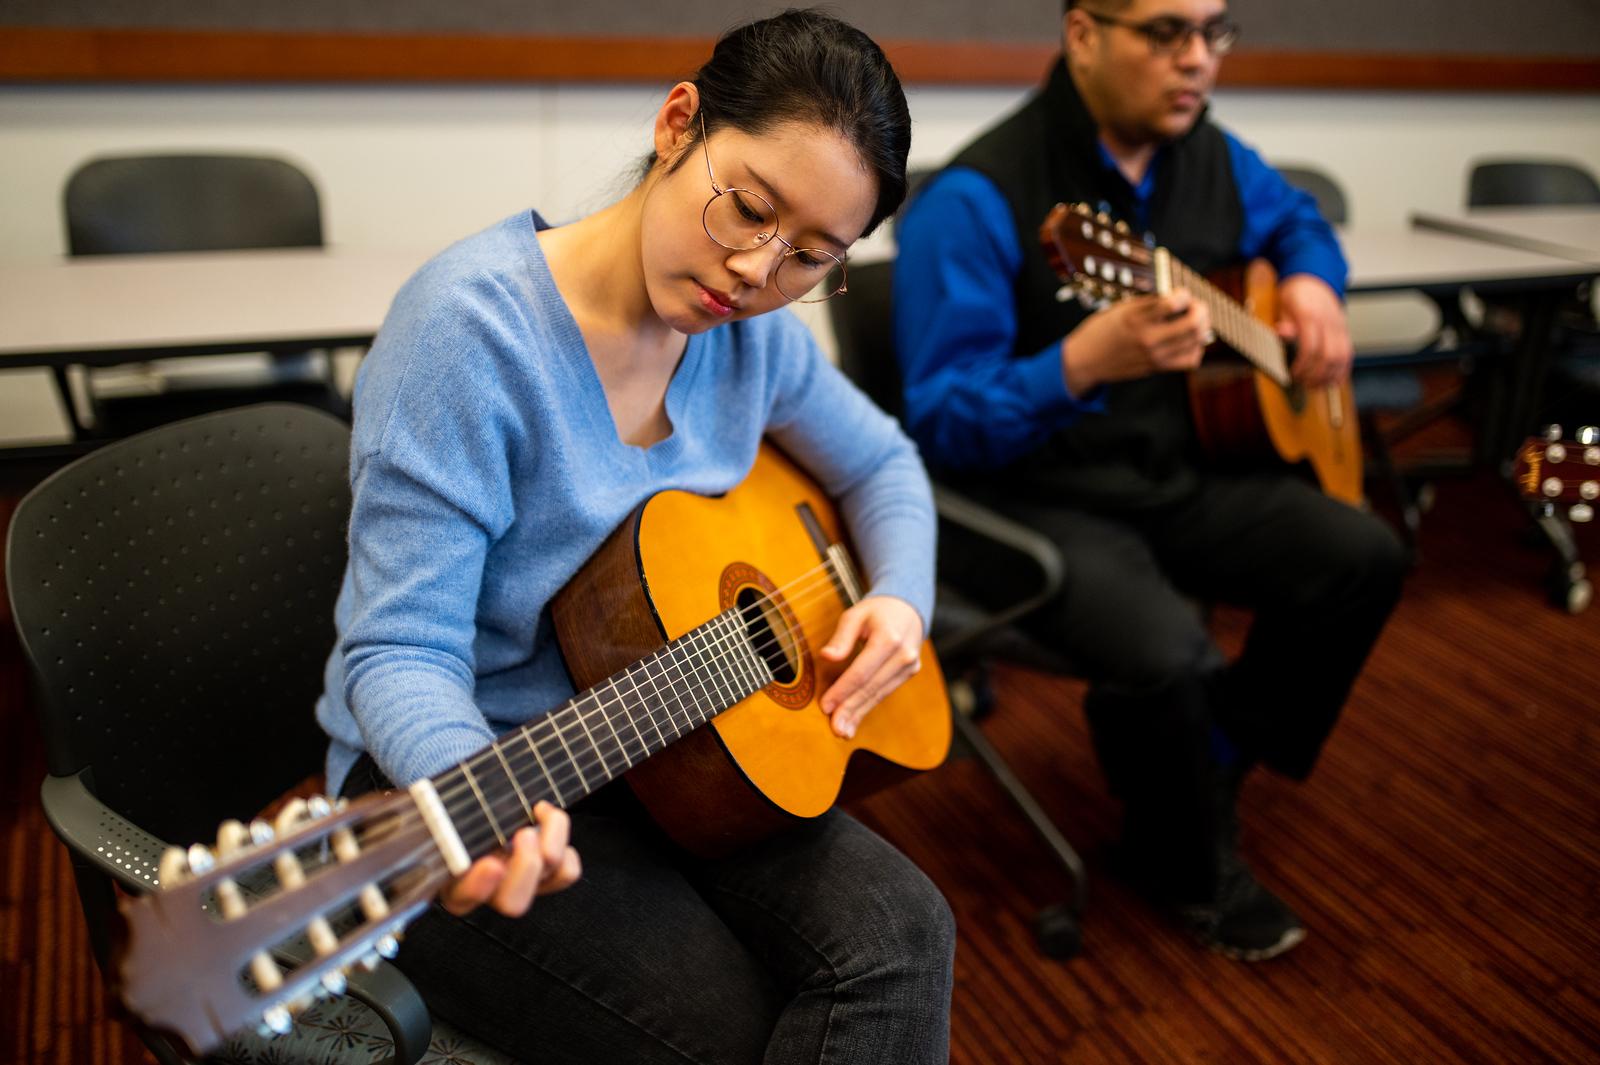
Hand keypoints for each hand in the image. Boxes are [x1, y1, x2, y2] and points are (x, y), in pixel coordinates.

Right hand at [439, 800, 581, 916]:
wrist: (479, 801)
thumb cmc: (455, 804)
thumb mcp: (440, 808)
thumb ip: (430, 815)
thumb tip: (401, 806)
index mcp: (453, 881)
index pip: (462, 899)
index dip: (479, 887)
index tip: (491, 863)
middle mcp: (489, 889)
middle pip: (514, 903)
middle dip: (526, 866)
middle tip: (524, 832)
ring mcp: (520, 881)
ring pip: (548, 880)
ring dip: (552, 841)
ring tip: (541, 811)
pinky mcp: (545, 874)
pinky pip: (567, 872)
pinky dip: (566, 843)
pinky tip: (547, 819)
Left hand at [817, 595, 924, 739]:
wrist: (908, 609)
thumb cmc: (876, 612)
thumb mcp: (855, 614)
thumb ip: (841, 637)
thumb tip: (827, 656)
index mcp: (889, 638)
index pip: (862, 672)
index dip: (843, 691)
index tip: (825, 706)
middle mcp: (903, 655)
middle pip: (871, 687)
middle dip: (851, 710)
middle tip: (834, 729)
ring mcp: (909, 666)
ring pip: (879, 695)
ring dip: (859, 714)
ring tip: (842, 731)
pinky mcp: (909, 674)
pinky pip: (884, 693)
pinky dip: (868, 707)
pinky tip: (855, 720)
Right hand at [1062, 288, 1211, 395]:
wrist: (1086, 361)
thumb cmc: (1102, 330)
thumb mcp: (1119, 309)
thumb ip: (1147, 303)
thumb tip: (1176, 294)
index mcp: (1135, 318)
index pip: (1172, 303)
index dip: (1183, 294)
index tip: (1180, 293)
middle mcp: (1147, 338)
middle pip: (1192, 323)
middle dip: (1201, 310)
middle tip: (1196, 306)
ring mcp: (1154, 355)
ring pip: (1196, 341)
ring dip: (1202, 327)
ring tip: (1196, 321)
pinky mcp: (1157, 368)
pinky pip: (1190, 360)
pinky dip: (1196, 348)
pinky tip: (1189, 341)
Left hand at [1277, 274, 1351, 387]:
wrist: (1313, 278)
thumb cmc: (1295, 295)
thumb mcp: (1283, 305)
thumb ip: (1285, 322)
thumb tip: (1282, 332)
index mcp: (1311, 315)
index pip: (1310, 346)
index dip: (1302, 365)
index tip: (1292, 375)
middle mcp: (1329, 321)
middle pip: (1329, 355)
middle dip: (1316, 375)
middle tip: (1303, 384)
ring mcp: (1340, 326)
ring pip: (1342, 357)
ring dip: (1329, 375)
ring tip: (1315, 386)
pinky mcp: (1345, 331)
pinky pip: (1349, 354)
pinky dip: (1342, 370)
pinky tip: (1332, 381)